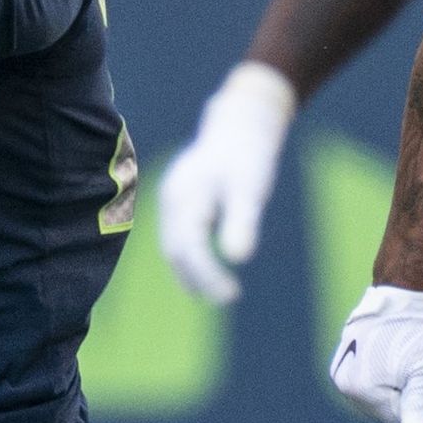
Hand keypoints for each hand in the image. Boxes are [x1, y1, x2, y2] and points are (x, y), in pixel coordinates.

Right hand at [157, 62, 297, 303]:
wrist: (240, 125)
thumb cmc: (248, 155)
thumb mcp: (250, 188)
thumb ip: (242, 221)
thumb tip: (239, 258)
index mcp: (185, 197)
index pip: (189, 249)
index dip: (207, 276)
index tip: (231, 294)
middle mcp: (171, 200)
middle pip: (175, 251)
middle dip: (198, 279)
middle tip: (227, 297)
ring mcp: (171, 201)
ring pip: (173, 246)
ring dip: (191, 273)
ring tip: (218, 292)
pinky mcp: (178, 202)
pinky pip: (178, 237)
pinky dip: (191, 258)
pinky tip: (210, 270)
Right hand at [328, 284, 422, 422]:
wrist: (401, 292)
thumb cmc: (417, 332)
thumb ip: (418, 410)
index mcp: (360, 391)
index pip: (397, 417)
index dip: (415, 396)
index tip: (415, 368)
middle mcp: (343, 383)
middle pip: (384, 406)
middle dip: (402, 389)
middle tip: (409, 358)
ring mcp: (341, 369)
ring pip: (377, 391)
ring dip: (393, 379)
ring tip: (399, 351)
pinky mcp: (343, 357)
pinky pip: (369, 376)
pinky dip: (383, 367)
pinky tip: (389, 347)